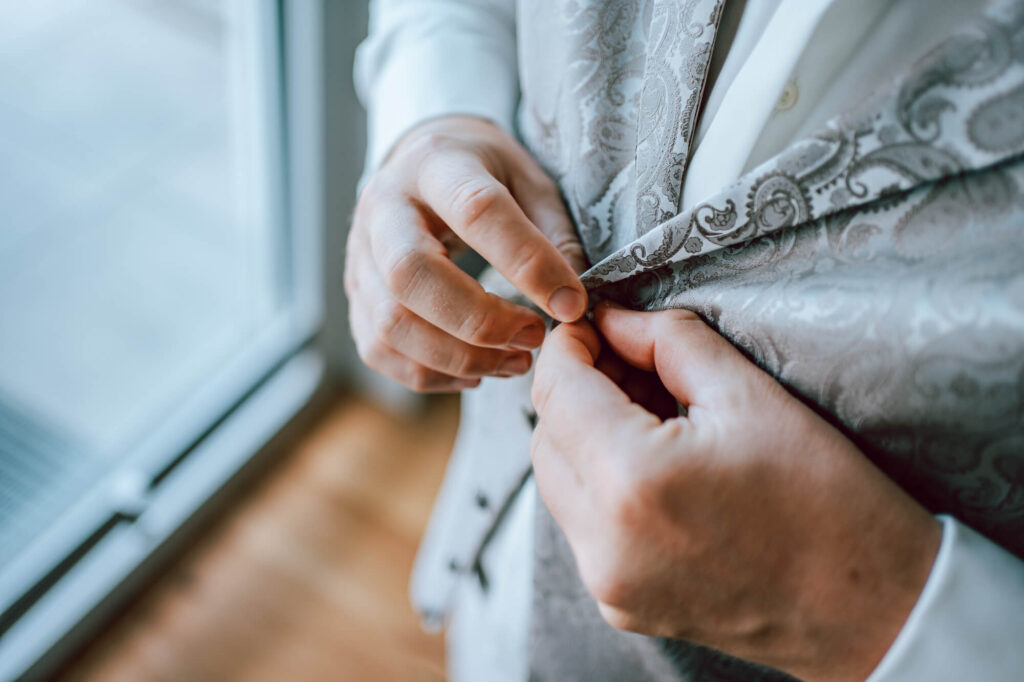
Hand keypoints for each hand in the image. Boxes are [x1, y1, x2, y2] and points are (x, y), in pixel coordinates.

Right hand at [345, 115, 586, 391]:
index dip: (527, 263)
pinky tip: (474, 371)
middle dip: (480, 321)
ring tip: (515, 361)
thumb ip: (553, 233)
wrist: (418, 164)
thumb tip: (570, 302)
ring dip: (459, 357)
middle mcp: (384, 207)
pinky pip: (379, 350)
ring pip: (390, 324)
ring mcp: (359, 255)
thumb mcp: (529, 179)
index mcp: (435, 164)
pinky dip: (430, 374)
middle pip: (411, 275)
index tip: (570, 304)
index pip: (476, 211)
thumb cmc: (483, 173)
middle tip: (534, 337)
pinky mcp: (355, 296)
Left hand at [530, 303, 941, 681]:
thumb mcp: (751, 396)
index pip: (557, 391)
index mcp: (633, 480)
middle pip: (546, 438)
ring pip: (557, 483)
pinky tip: (652, 459)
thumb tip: (614, 321)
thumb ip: (668, 343)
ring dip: (584, 435)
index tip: (591, 324)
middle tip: (626, 360)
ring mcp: (608, 583)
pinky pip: (582, 525)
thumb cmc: (828, 501)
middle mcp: (604, 541)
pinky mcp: (620, 604)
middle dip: (574, 389)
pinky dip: (599, 483)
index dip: (567, 347)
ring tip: (647, 408)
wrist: (872, 606)